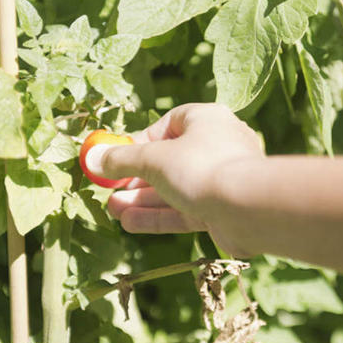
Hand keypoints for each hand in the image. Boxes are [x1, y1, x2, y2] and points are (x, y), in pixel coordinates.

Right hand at [86, 103, 263, 253]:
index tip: (114, 158)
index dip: (139, 142)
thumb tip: (93, 158)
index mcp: (206, 119)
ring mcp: (220, 180)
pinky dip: (159, 216)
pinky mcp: (222, 210)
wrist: (249, 208)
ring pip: (175, 188)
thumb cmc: (203, 168)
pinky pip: (185, 210)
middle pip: (169, 160)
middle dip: (135, 177)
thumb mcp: (154, 159)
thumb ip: (122, 160)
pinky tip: (130, 223)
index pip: (167, 124)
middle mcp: (217, 146)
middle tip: (109, 190)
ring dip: (143, 199)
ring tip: (113, 209)